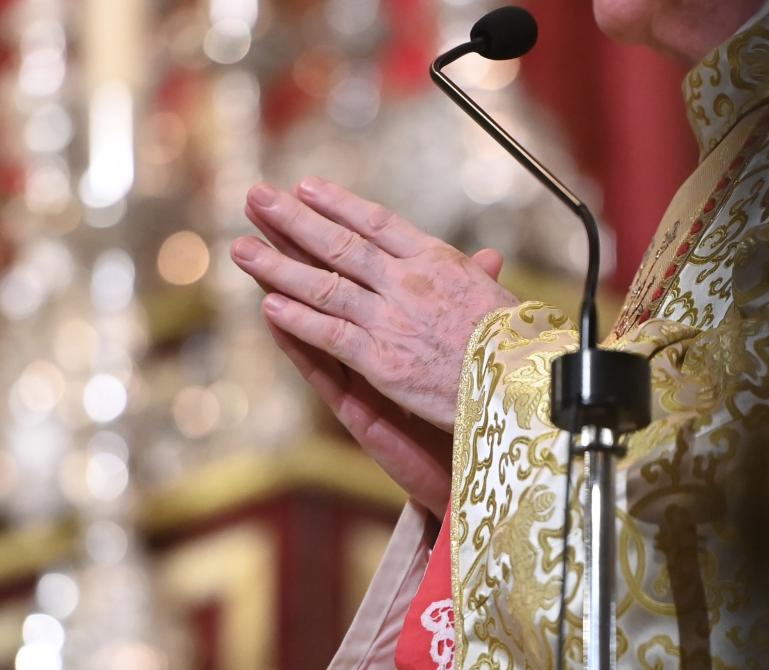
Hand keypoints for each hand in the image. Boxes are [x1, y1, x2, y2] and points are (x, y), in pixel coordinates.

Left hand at [231, 177, 514, 434]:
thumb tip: (484, 259)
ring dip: (278, 265)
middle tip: (256, 198)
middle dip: (292, 219)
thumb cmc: (519, 345)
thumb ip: (478, 278)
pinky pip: (329, 334)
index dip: (336, 203)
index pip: (377, 222)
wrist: (526, 385)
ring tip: (242, 248)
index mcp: (438, 261)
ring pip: (324, 286)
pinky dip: (297, 319)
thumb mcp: (501, 299)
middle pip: (339, 244)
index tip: (306, 186)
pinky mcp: (381, 361)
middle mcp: (408, 283)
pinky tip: (267, 304)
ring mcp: (391, 320)